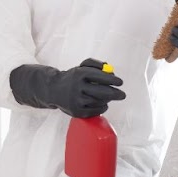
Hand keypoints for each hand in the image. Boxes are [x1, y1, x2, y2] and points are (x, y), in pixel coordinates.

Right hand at [9, 57, 126, 117]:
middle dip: (115, 93)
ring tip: (108, 97)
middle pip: (102, 91)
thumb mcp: (82, 66)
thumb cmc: (73, 77)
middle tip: (123, 95)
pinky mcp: (76, 111)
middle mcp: (77, 87)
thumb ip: (96, 65)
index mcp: (79, 74)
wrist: (54, 90)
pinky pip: (95, 110)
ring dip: (107, 100)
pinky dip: (102, 107)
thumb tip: (111, 70)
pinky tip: (101, 103)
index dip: (112, 79)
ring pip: (99, 101)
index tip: (120, 82)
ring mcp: (76, 100)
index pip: (99, 76)